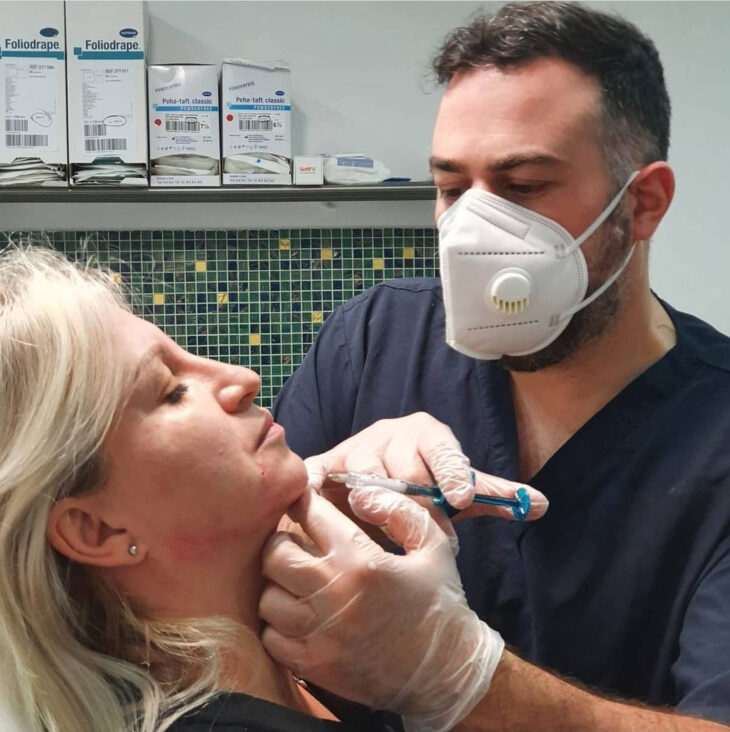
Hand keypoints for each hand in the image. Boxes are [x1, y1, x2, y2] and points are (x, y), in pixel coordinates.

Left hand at [260, 485, 504, 731]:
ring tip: (296, 580)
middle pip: (276, 555)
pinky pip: (271, 637)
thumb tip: (358, 493)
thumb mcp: (434, 545)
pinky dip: (278, 623)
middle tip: (295, 542)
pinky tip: (298, 615)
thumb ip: (397, 511)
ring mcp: (320, 634)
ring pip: (268, 597)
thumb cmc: (439, 602)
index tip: (304, 502)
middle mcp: (334, 595)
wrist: (446, 672)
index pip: (311, 516)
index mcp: (362, 561)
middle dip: (282, 542)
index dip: (304, 502)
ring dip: (278, 584)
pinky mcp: (314, 666)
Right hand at [304, 412, 547, 519]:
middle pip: (404, 467)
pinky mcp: (324, 462)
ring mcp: (355, 447)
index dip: (450, 472)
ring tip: (383, 524)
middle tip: (429, 532)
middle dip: (417, 502)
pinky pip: (317, 473)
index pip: (442, 448)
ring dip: (375, 501)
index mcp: (428, 433)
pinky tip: (317, 502)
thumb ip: (495, 495)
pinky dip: (316, 486)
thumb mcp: (459, 489)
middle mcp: (390, 434)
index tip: (461, 498)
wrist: (372, 474)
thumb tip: (543, 504)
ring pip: (364, 474)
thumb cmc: (423, 484)